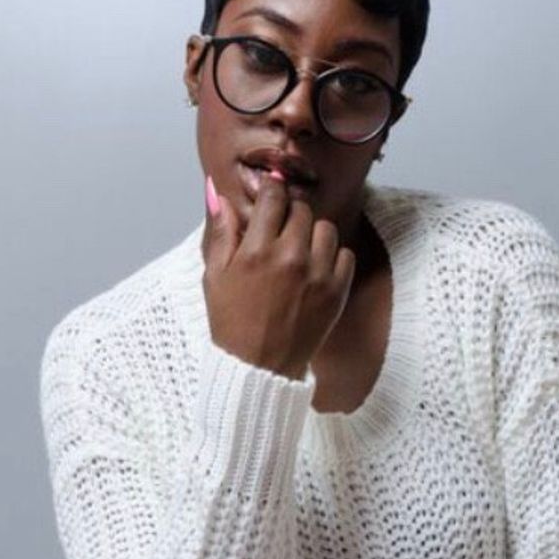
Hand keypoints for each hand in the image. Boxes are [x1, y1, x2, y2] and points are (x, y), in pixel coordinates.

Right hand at [201, 170, 355, 380]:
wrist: (258, 368)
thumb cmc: (232, 324)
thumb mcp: (214, 276)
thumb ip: (221, 231)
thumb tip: (216, 192)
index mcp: (256, 251)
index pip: (273, 197)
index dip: (271, 189)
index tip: (270, 192)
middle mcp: (290, 258)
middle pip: (301, 209)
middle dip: (289, 214)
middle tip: (279, 231)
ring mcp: (317, 275)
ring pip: (325, 228)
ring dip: (312, 233)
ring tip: (298, 251)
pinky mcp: (336, 292)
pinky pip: (345, 254)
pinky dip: (332, 257)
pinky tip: (314, 269)